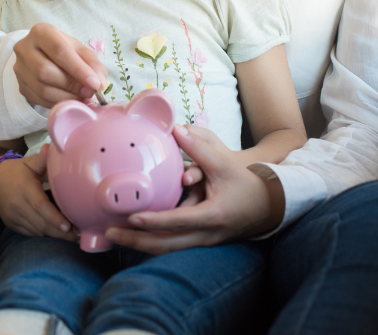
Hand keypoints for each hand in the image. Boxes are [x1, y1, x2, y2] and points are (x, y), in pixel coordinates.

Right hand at [0, 144, 76, 240]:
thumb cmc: (17, 171)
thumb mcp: (30, 163)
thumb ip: (42, 159)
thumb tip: (53, 147)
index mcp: (24, 188)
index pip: (40, 206)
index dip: (55, 218)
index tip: (70, 226)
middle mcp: (17, 204)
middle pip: (40, 224)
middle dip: (59, 232)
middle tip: (76, 235)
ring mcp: (12, 216)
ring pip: (36, 231)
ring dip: (53, 234)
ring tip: (69, 234)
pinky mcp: (10, 223)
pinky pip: (29, 233)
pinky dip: (42, 233)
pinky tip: (53, 231)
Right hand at [13, 23, 107, 108]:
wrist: (40, 55)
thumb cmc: (63, 50)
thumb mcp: (79, 50)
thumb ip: (92, 64)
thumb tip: (99, 83)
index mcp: (41, 32)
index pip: (59, 51)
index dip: (78, 69)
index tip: (95, 83)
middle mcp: (24, 48)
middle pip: (45, 71)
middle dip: (71, 85)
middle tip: (90, 93)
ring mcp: (19, 68)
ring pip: (42, 89)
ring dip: (67, 97)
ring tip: (82, 98)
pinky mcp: (20, 86)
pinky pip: (40, 100)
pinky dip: (59, 103)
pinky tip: (70, 101)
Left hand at [104, 125, 284, 254]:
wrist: (268, 205)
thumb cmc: (245, 183)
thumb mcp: (224, 164)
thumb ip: (199, 148)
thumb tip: (176, 128)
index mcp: (212, 216)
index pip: (179, 221)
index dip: (155, 221)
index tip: (132, 218)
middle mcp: (206, 235)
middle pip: (166, 245)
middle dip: (136, 241)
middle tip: (110, 233)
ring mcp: (202, 242)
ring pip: (166, 250)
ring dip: (139, 244)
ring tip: (112, 235)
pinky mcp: (198, 243)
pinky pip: (171, 246)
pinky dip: (150, 243)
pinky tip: (130, 236)